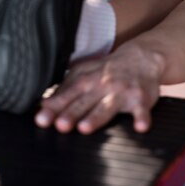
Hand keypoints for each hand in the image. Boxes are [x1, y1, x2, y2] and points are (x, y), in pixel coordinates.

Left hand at [35, 43, 163, 133]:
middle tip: (60, 126)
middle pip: (84, 102)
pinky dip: (142, 118)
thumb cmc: (108, 70)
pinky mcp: (141, 99)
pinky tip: (140, 127)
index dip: (55, 106)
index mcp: (87, 80)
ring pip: (108, 106)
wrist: (142, 58)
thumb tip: (43, 105)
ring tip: (85, 128)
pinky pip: (142, 110)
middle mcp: (103, 85)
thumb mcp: (85, 73)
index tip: (42, 119)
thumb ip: (66, 89)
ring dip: (96, 117)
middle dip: (72, 113)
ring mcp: (122, 92)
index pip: (68, 95)